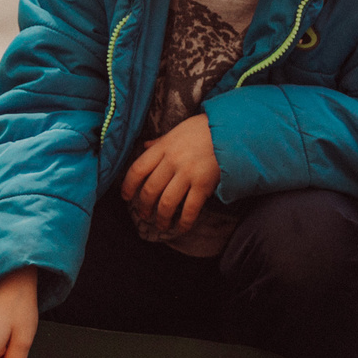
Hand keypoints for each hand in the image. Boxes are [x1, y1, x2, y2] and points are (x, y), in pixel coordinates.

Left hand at [120, 114, 220, 236]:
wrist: (232, 130)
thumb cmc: (204, 129)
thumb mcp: (178, 130)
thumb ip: (160, 141)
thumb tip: (144, 146)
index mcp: (163, 147)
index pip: (137, 169)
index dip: (128, 186)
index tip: (125, 197)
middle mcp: (172, 161)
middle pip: (150, 190)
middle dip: (144, 207)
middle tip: (144, 215)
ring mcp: (188, 173)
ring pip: (167, 202)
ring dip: (161, 218)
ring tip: (161, 225)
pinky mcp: (204, 184)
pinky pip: (190, 208)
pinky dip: (184, 222)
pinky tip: (181, 228)